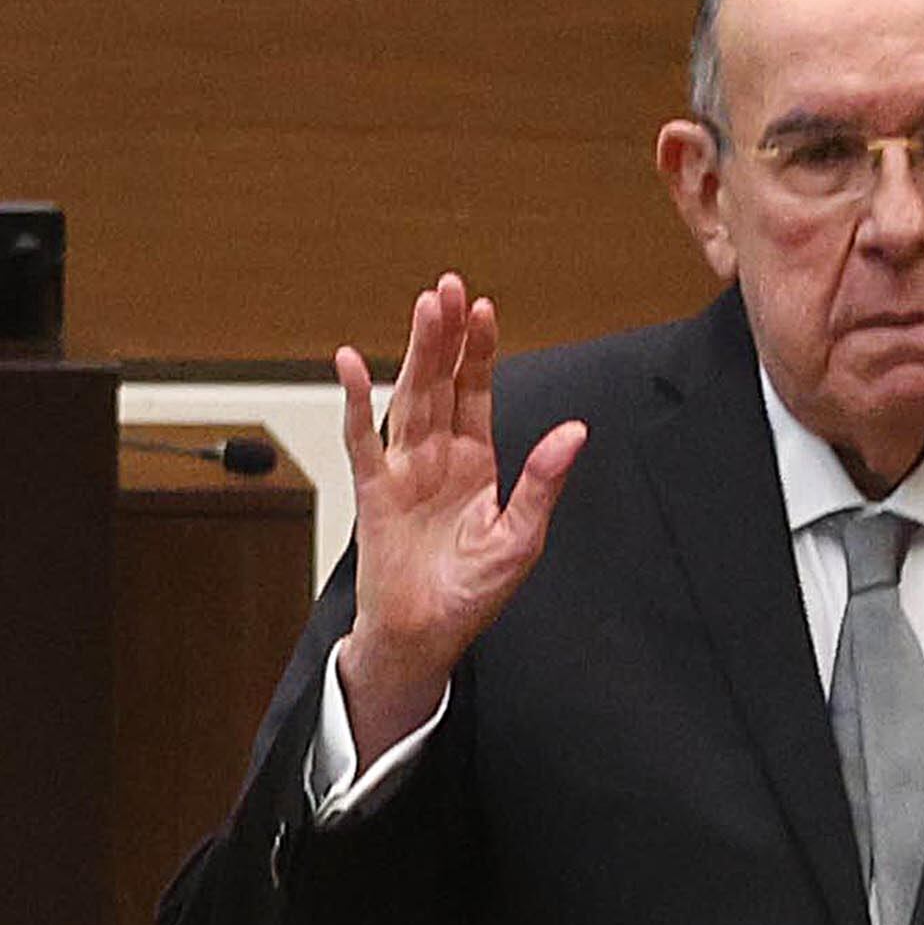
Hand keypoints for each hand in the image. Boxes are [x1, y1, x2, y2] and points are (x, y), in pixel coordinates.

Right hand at [333, 277, 587, 759]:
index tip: (484, 310)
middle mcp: (438, 456)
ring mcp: (404, 469)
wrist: (424, 637)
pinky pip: (363, 438)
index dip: (480, 351)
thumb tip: (574, 432)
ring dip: (416, 352)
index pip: (477, 391)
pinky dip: (356, 401)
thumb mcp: (521, 538)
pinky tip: (349, 363)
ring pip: (409, 396)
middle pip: (441, 381)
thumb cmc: (471, 593)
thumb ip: (543, 483)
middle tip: (449, 288)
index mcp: (476, 462)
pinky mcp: (374, 490)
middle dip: (446, 334)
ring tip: (424, 308)